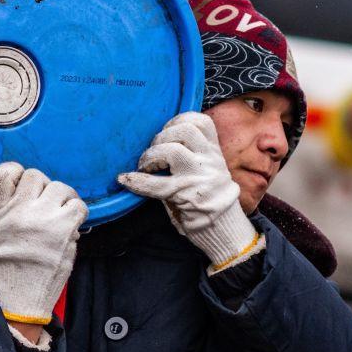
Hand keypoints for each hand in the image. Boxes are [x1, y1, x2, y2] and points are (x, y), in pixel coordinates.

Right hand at [0, 162, 87, 325]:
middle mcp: (19, 211)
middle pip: (35, 175)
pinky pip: (78, 204)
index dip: (16, 171)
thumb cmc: (8, 267)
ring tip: (61, 213)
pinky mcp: (63, 227)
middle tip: (47, 203)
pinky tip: (72, 222)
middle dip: (44, 187)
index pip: (2, 173)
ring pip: (59, 187)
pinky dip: (78, 212)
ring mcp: (42, 217)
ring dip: (63, 199)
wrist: (22, 292)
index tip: (23, 183)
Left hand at [118, 113, 262, 271]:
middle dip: (162, 136)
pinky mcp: (185, 195)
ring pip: (172, 150)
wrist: (224, 231)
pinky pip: (155, 184)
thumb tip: (159, 144)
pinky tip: (126, 180)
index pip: (202, 122)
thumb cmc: (210, 201)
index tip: (167, 129)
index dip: (180, 119)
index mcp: (215, 153)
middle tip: (153, 152)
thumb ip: (193, 156)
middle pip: (185, 130)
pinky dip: (136, 180)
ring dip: (151, 155)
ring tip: (145, 166)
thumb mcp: (210, 172)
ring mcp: (198, 177)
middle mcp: (209, 161)